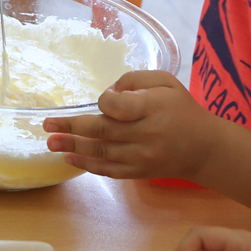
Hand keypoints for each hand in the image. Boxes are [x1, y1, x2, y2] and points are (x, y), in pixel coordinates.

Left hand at [41, 70, 217, 180]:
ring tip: (50, 142)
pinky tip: (70, 159)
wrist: (203, 147)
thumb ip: (135, 79)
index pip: (116, 107)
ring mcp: (142, 157)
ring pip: (101, 153)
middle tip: (47, 125)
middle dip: (71, 128)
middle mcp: (146, 135)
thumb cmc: (181, 108)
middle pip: (102, 132)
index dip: (104, 101)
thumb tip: (108, 93)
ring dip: (72, 148)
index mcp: (153, 108)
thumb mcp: (166, 81)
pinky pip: (109, 170)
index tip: (105, 98)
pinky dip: (88, 166)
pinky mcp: (139, 171)